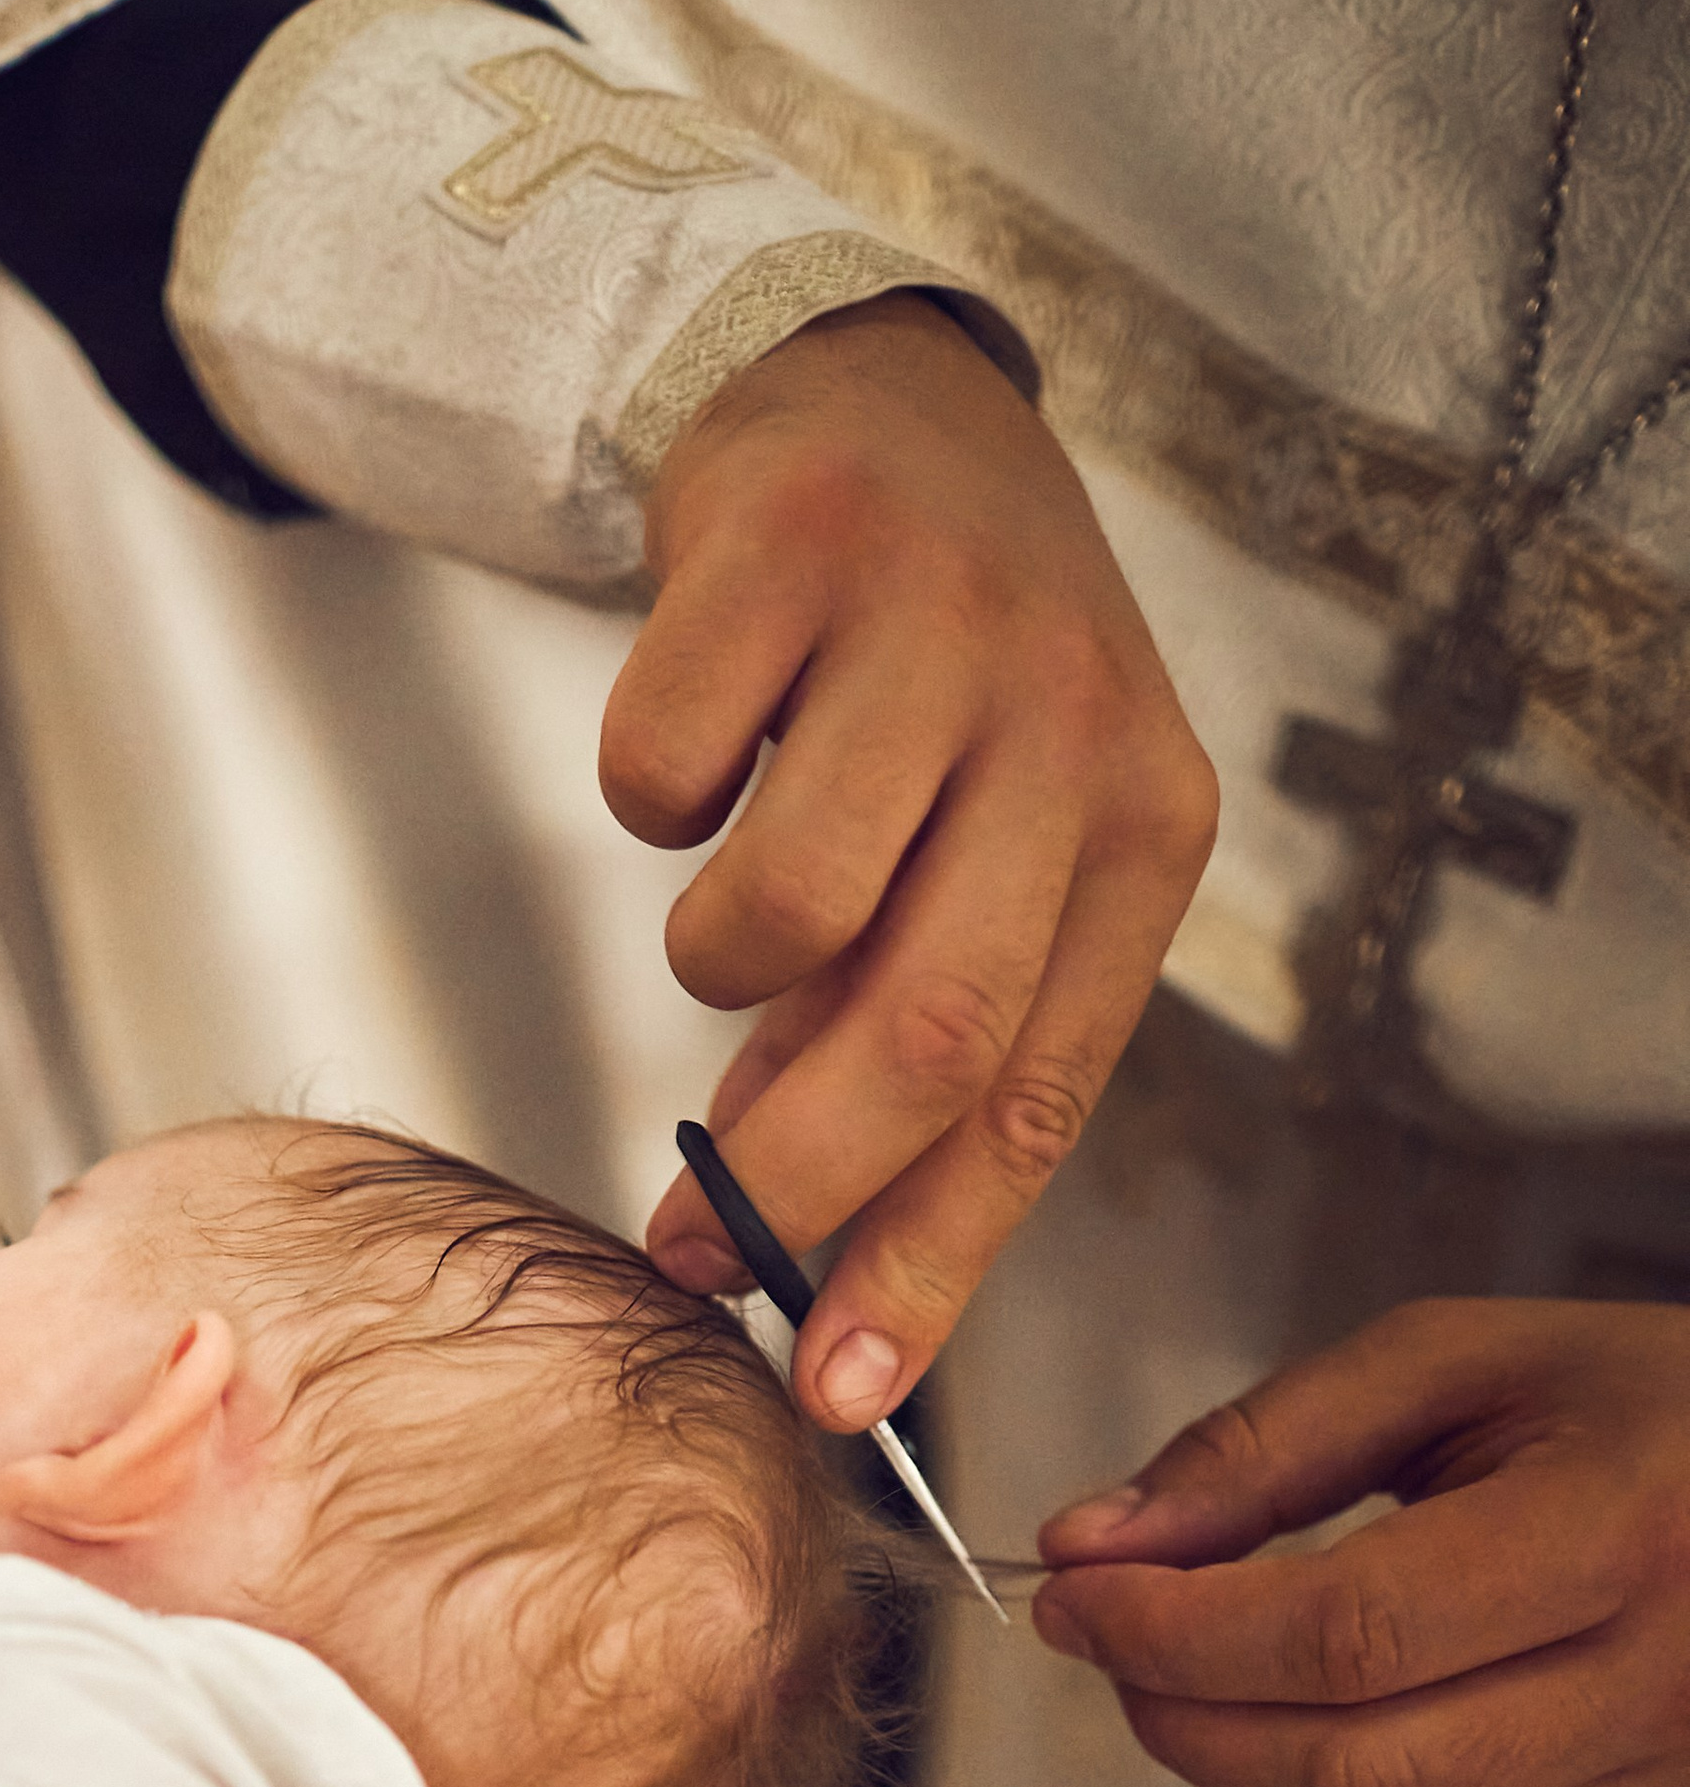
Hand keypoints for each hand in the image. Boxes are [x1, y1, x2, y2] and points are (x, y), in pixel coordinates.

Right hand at [611, 297, 1214, 1430]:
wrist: (877, 397)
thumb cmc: (933, 683)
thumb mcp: (976, 857)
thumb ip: (886, 1047)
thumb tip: (751, 1257)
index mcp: (1142, 827)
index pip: (1040, 1097)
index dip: (930, 1264)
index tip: (832, 1389)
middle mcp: (1069, 721)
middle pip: (932, 1027)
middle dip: (798, 1172)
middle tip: (693, 1240)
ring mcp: (936, 622)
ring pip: (791, 904)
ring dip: (711, 968)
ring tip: (721, 923)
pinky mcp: (790, 544)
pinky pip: (663, 769)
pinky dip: (644, 800)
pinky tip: (691, 752)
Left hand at [1032, 1298, 1689, 1786]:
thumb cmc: (1641, 1417)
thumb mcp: (1465, 1365)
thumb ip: (1268, 1444)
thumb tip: (1088, 1545)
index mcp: (1629, 1531)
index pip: (1349, 1633)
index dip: (1175, 1628)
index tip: (1080, 1594)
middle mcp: (1669, 1692)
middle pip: (1351, 1773)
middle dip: (1187, 1715)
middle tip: (1133, 1644)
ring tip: (1246, 1700)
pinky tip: (1338, 1785)